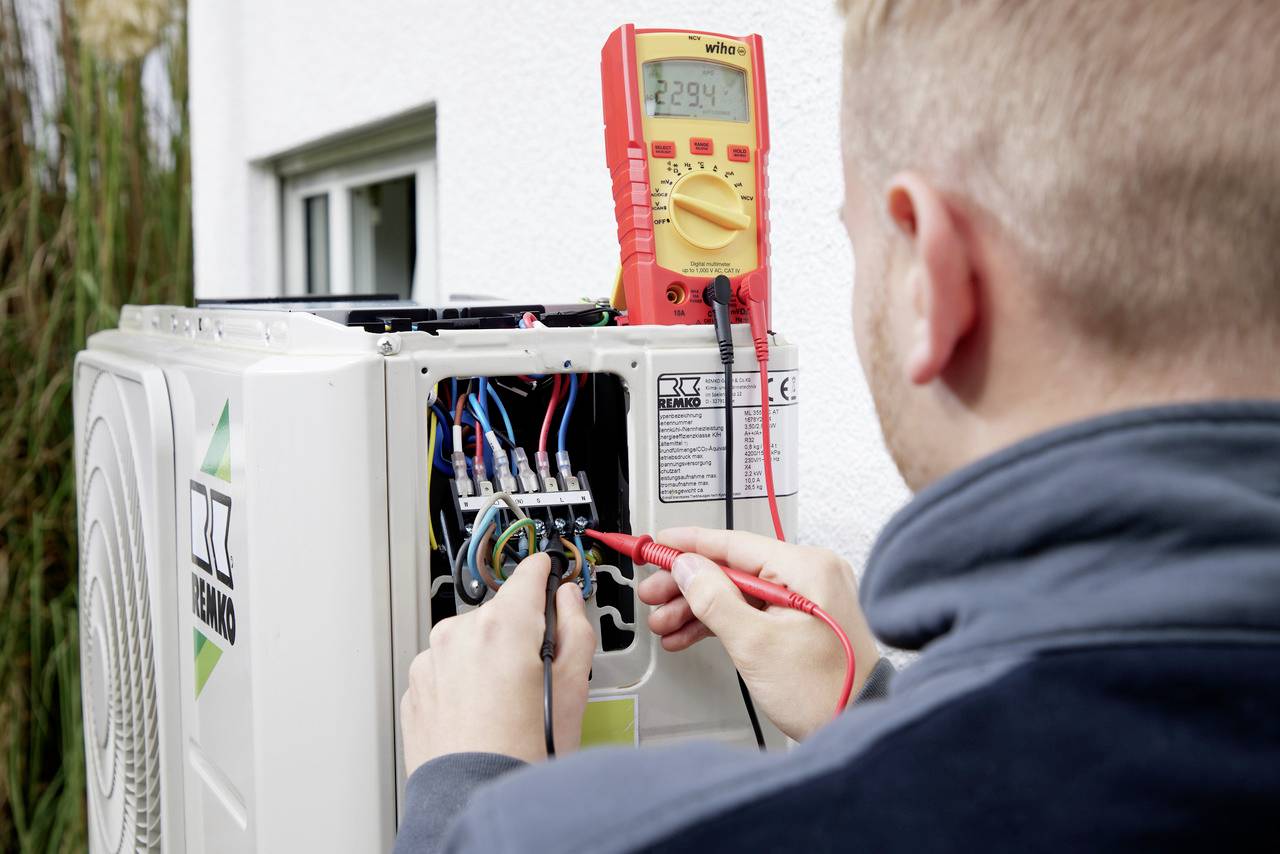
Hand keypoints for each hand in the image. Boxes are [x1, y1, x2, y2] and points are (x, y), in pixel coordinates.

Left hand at [401, 552, 594, 773]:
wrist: (473, 797)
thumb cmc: (523, 751)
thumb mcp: (575, 685)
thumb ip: (576, 627)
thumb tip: (568, 601)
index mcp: (502, 624)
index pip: (528, 573)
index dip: (545, 574)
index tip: (549, 574)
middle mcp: (459, 633)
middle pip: (500, 614)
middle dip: (518, 633)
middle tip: (535, 673)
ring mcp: (431, 661)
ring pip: (470, 642)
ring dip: (487, 659)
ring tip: (505, 703)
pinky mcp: (415, 688)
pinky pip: (446, 670)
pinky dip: (463, 683)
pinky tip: (481, 713)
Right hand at [638, 527, 880, 740]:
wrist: (855, 727)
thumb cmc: (825, 692)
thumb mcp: (755, 644)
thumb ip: (714, 599)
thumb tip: (687, 567)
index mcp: (806, 568)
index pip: (733, 543)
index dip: (687, 545)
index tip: (655, 545)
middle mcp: (810, 574)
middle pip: (732, 567)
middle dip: (687, 584)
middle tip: (653, 593)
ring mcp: (807, 596)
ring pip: (738, 590)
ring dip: (698, 607)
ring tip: (664, 622)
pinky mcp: (802, 618)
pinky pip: (752, 609)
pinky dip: (721, 621)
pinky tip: (687, 633)